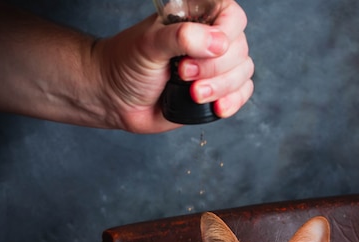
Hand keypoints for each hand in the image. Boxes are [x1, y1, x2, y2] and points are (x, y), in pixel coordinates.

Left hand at [94, 0, 253, 132]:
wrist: (115, 98)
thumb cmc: (127, 64)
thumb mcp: (149, 44)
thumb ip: (181, 37)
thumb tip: (218, 43)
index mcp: (196, 17)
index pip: (231, 16)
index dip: (225, 33)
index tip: (202, 50)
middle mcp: (209, 40)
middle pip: (239, 48)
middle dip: (215, 68)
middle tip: (183, 73)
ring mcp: (214, 68)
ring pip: (243, 73)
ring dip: (221, 87)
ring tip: (192, 94)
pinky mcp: (215, 93)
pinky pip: (241, 94)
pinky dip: (233, 102)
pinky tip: (217, 108)